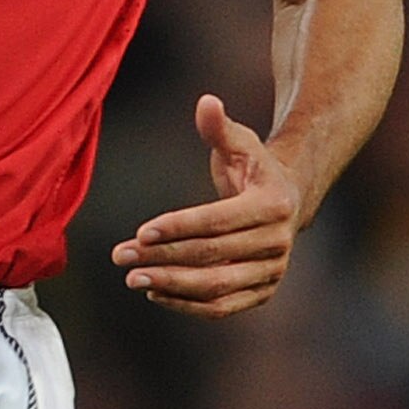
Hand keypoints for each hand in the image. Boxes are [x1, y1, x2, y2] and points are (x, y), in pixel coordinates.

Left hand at [112, 92, 302, 318]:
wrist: (288, 200)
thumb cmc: (253, 167)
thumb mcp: (240, 143)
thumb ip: (219, 127)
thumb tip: (206, 101)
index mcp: (273, 205)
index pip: (218, 221)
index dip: (178, 227)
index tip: (140, 232)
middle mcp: (278, 242)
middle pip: (212, 255)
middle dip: (163, 256)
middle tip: (121, 255)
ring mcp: (273, 272)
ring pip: (216, 286)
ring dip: (171, 285)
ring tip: (132, 278)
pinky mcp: (263, 293)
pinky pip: (222, 307)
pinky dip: (188, 304)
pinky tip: (155, 293)